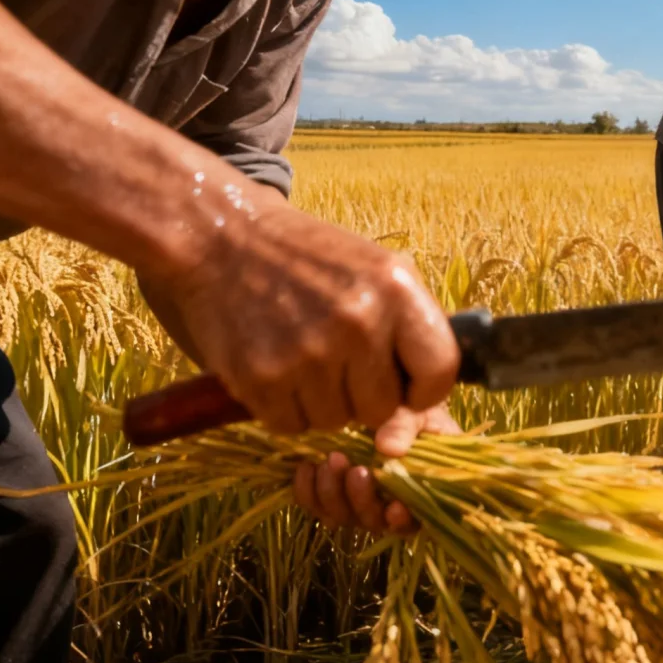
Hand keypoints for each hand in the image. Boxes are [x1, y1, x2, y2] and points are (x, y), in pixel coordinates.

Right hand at [139, 196, 459, 435]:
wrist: (222, 238)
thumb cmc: (309, 256)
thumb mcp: (376, 266)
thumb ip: (410, 322)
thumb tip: (433, 389)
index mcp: (395, 290)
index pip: (440, 371)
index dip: (425, 390)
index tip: (408, 389)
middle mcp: (357, 322)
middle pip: (384, 408)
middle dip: (366, 398)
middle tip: (342, 367)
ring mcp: (308, 353)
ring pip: (336, 421)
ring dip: (323, 403)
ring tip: (305, 359)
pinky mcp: (262, 377)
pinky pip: (292, 425)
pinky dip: (285, 408)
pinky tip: (278, 368)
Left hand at [292, 403, 461, 534]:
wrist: (380, 396)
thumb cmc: (410, 408)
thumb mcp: (416, 412)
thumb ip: (405, 428)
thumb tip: (388, 449)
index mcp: (416, 491)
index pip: (412, 522)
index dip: (402, 521)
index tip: (395, 506)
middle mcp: (384, 503)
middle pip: (371, 520)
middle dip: (360, 500)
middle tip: (355, 469)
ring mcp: (353, 499)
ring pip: (339, 516)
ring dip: (333, 493)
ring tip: (332, 459)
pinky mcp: (327, 490)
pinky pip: (312, 502)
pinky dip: (307, 490)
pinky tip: (308, 466)